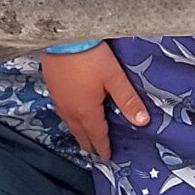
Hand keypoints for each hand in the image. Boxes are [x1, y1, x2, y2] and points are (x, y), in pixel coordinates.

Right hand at [39, 46, 146, 161]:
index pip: (96, 135)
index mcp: (86, 111)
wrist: (62, 37)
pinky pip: (61, 110)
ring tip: (82, 136)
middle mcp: (70, 109)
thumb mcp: (114, 77)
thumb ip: (128, 100)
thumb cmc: (90, 57)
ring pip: (68, 122)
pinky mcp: (51, 86)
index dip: (102, 147)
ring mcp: (58, 98)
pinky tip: (70, 111)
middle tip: (94, 151)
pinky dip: (69, 117)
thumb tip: (142, 122)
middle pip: (80, 132)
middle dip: (88, 143)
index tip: (106, 157)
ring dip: (77, 131)